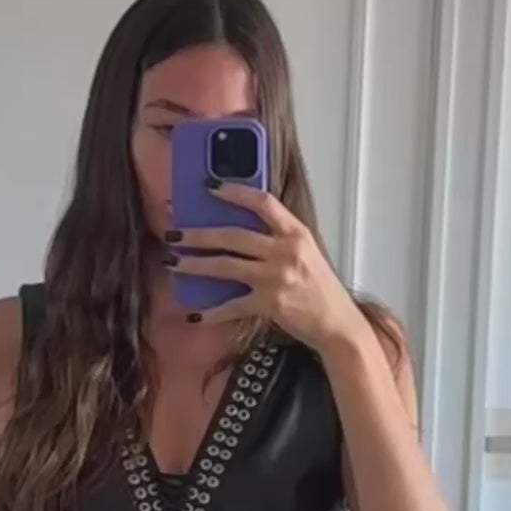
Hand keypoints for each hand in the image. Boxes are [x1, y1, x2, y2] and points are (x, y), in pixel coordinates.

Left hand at [169, 185, 360, 353]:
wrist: (337, 323)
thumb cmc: (320, 288)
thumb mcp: (305, 253)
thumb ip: (278, 238)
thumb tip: (237, 230)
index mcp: (296, 233)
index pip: (263, 202)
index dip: (234, 192)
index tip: (209, 186)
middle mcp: (285, 251)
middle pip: (233, 235)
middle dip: (198, 234)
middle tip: (174, 231)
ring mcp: (276, 278)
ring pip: (225, 266)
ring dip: (195, 264)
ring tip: (173, 262)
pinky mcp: (270, 304)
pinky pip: (232, 306)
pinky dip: (211, 311)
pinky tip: (195, 313)